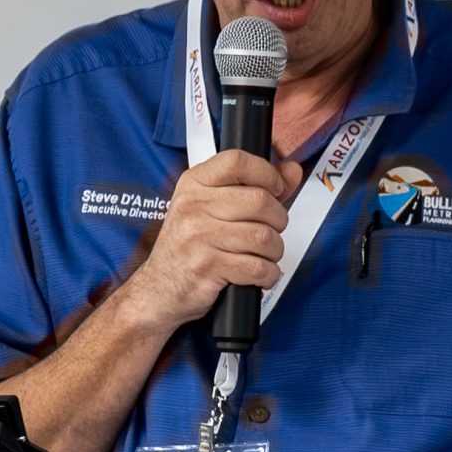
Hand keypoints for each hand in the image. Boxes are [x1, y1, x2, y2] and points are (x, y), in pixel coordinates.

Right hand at [123, 150, 303, 329]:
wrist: (160, 290)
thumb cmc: (188, 248)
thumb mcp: (211, 209)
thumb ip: (255, 187)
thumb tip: (292, 170)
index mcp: (194, 184)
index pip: (237, 161)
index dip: (267, 173)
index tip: (276, 189)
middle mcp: (193, 206)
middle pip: (260, 200)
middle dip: (278, 220)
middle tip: (270, 231)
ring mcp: (198, 236)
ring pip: (264, 236)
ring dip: (274, 252)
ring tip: (263, 256)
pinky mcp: (207, 266)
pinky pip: (258, 267)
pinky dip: (268, 275)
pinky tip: (259, 274)